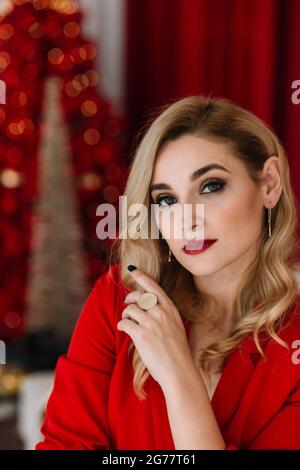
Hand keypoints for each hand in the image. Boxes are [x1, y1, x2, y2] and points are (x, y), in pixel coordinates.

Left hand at [117, 267, 195, 390]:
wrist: (180, 371)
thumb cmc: (177, 351)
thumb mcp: (175, 326)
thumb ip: (163, 313)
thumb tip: (144, 305)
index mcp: (171, 308)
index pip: (154, 286)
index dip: (141, 276)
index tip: (132, 268)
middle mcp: (161, 312)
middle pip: (137, 296)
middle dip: (129, 300)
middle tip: (127, 307)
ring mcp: (151, 322)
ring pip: (129, 309)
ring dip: (125, 315)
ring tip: (128, 323)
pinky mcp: (141, 334)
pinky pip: (124, 323)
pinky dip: (122, 326)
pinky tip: (125, 330)